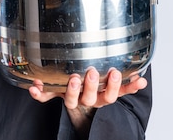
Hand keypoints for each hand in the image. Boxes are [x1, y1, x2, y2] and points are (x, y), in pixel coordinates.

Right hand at [28, 67, 147, 135]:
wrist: (84, 92)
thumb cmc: (68, 86)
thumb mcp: (55, 88)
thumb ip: (44, 90)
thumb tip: (31, 87)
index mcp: (75, 99)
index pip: (72, 98)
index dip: (72, 91)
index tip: (73, 78)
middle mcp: (89, 99)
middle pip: (90, 98)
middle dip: (90, 86)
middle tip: (90, 72)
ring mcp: (103, 96)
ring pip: (109, 97)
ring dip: (112, 86)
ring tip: (114, 73)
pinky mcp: (116, 91)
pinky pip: (126, 91)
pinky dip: (133, 86)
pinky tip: (141, 80)